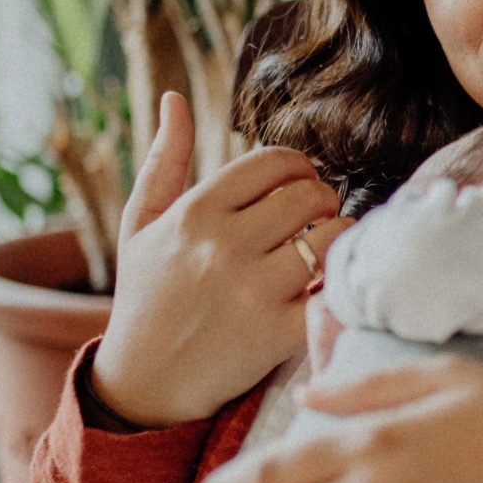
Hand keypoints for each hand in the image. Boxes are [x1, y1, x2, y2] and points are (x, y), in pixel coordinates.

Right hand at [89, 91, 350, 427]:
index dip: (298, 168)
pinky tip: (331, 286)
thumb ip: (162, 160)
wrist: (144, 384)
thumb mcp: (140, 225)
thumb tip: (173, 98)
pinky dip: (342, 285)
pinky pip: (333, 293)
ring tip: (325, 249)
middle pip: (310, 195)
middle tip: (317, 218)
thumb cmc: (145, 297)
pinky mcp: (277, 334)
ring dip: (340, 239)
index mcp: (195, 212)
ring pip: (332, 237)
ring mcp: (252, 290)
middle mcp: (224, 245)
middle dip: (323, 201)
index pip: (274, 162)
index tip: (298, 186)